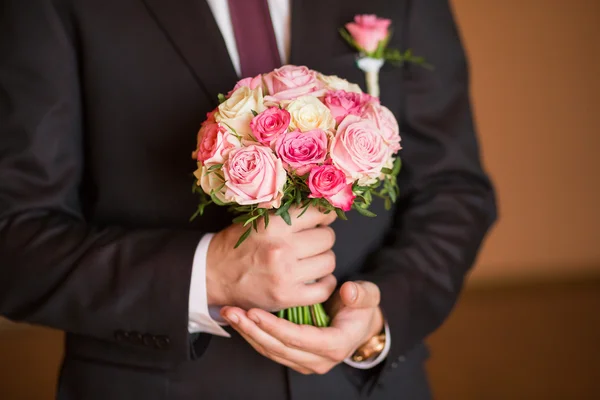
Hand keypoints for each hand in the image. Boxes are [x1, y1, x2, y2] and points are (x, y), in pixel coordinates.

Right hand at [206, 207, 337, 310]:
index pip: (318, 213)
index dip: (325, 215)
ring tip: (312, 259)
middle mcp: (281, 249)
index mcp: (273, 225)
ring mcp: (286, 275)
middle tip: (313, 241)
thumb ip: (287, 216)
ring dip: (323, 259)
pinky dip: (324, 283)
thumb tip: (323, 212)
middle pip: (327, 238)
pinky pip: (324, 288)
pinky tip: (316, 278)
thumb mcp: (257, 221)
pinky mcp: (287, 297)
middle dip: (323, 238)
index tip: (325, 218)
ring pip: (328, 261)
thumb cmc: (236, 245)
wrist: (212, 275)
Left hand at [221, 281, 383, 374]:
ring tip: (229, 314)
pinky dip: (253, 335)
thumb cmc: (361, 308)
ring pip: (270, 351)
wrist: (360, 325)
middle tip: (232, 311)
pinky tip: (239, 320)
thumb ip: (361, 294)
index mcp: (335, 345)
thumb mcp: (368, 297)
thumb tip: (348, 290)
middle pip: (279, 348)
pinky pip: (270, 349)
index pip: (299, 339)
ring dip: (248, 333)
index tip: (255, 311)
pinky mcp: (295, 359)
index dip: (275, 326)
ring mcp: (305, 362)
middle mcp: (318, 360)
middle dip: (252, 330)